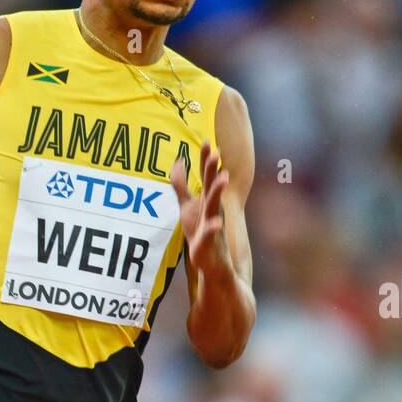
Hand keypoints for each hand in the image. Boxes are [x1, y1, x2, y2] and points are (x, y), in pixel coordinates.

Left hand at [171, 140, 229, 268]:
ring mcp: (212, 223)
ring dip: (218, 192)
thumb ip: (181, 185)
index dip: (205, 159)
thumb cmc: (199, 231)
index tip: (206, 140)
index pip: (206, 176)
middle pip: (211, 186)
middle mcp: (211, 208)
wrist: (210, 260)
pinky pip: (211, 234)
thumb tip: (178, 161)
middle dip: (213, 170)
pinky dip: (214, 228)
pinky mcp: (208, 241)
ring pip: (215, 206)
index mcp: (205, 199)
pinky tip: (217, 224)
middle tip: (216, 153)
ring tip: (223, 178)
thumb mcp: (187, 206)